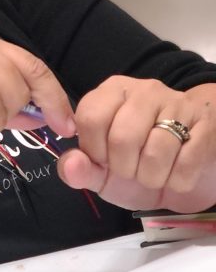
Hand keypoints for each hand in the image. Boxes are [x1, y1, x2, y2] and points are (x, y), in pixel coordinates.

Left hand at [57, 77, 215, 211]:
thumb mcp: (103, 171)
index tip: (104, 160)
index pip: (90, 118)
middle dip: (125, 169)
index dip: (94, 150)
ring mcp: (177, 103)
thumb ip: (80, 169)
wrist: (189, 166)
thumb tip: (70, 165)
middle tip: (132, 170)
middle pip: (122, 138)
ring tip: (154, 173)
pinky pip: (187, 162)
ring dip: (152, 177)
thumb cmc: (138, 163)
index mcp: (112, 91)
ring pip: (155, 151)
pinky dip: (178, 180)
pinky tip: (176, 173)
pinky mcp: (205, 123)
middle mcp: (144, 90)